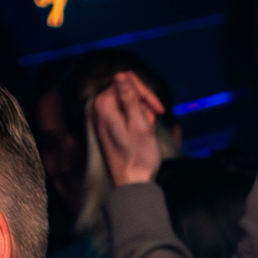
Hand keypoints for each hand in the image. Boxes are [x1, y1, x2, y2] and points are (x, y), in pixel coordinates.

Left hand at [90, 72, 165, 186]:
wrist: (131, 183)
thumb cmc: (138, 157)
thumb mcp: (139, 124)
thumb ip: (130, 97)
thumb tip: (121, 75)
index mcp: (104, 105)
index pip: (126, 81)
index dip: (145, 93)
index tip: (158, 110)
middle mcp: (98, 109)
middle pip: (126, 90)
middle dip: (144, 105)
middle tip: (151, 124)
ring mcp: (102, 118)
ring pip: (128, 103)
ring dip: (142, 114)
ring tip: (146, 133)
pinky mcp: (107, 127)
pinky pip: (124, 114)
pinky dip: (136, 121)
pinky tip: (142, 135)